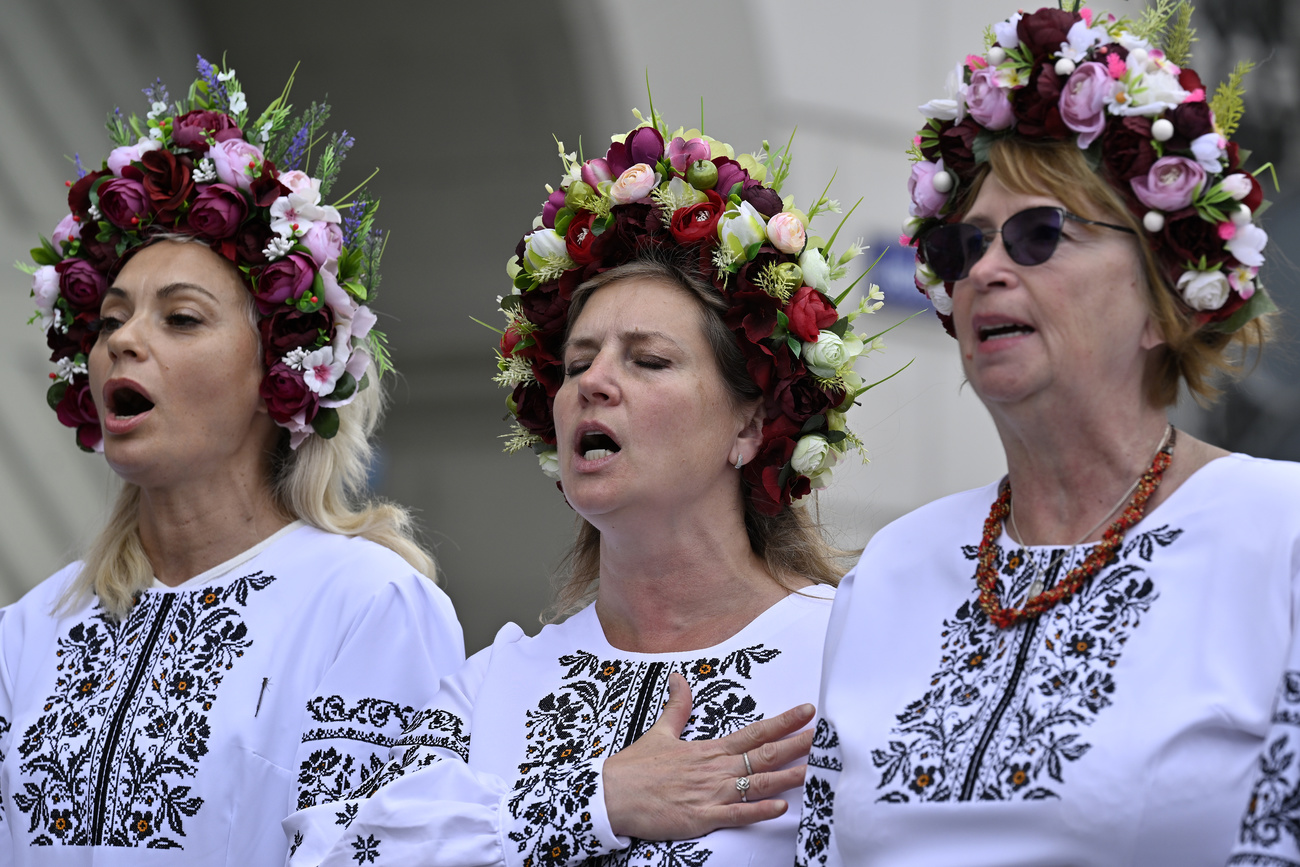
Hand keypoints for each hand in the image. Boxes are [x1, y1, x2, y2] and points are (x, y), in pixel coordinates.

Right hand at [602, 672, 814, 840]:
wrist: (611, 795)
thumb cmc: (635, 768)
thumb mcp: (659, 732)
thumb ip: (676, 707)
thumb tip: (678, 678)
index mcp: (708, 748)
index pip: (754, 732)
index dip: (783, 722)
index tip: (807, 711)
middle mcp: (715, 768)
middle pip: (764, 755)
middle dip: (797, 745)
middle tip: (825, 736)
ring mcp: (710, 793)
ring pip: (757, 783)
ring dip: (788, 777)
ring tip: (815, 770)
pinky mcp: (702, 817)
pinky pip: (737, 814)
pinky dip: (760, 811)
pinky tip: (781, 807)